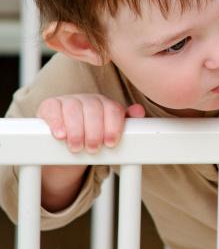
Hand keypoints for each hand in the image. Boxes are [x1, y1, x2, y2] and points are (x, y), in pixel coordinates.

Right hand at [36, 94, 143, 211]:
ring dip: (76, 131)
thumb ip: (126, 123)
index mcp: (106, 104)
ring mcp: (69, 100)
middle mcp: (89, 99)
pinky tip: (60, 135)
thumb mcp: (109, 134)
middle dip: (95, 132)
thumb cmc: (93, 139)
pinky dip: (57, 122)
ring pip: (74, 109)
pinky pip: (53, 109)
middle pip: (94, 109)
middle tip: (93, 149)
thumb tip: (139, 111)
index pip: (113, 109)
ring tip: (77, 147)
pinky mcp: (50, 105)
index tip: (111, 144)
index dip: (113, 126)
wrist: (67, 147)